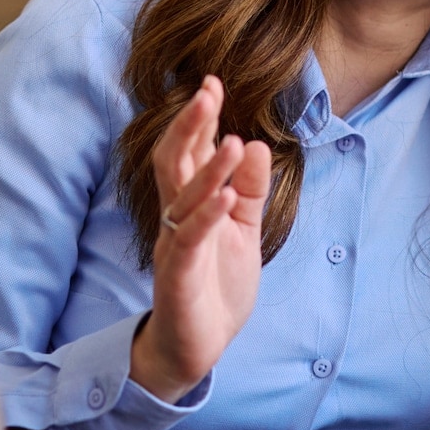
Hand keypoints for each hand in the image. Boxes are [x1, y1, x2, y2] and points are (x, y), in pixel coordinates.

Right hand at [129, 77, 271, 402]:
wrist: (197, 347)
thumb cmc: (215, 286)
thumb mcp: (243, 231)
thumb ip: (249, 190)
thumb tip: (255, 145)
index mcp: (191, 205)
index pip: (190, 153)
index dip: (199, 119)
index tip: (212, 82)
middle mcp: (176, 219)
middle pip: (175, 163)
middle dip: (190, 126)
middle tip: (208, 90)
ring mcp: (174, 246)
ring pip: (183, 198)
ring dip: (208, 169)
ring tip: (231, 139)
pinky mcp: (178, 276)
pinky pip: (188, 240)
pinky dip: (207, 216)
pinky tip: (225, 196)